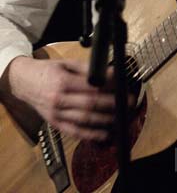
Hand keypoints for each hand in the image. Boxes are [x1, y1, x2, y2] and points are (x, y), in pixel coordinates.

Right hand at [5, 57, 135, 141]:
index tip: (123, 84)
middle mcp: (59, 100)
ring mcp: (56, 114)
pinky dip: (91, 134)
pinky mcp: (55, 124)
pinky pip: (75, 132)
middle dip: (113, 104)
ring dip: (107, 119)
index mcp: (62, 81)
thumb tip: (108, 72)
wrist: (24, 82)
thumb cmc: (47, 71)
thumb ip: (86, 69)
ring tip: (123, 116)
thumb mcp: (66, 63)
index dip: (110, 86)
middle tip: (130, 101)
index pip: (91, 86)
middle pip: (91, 104)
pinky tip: (105, 133)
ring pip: (86, 120)